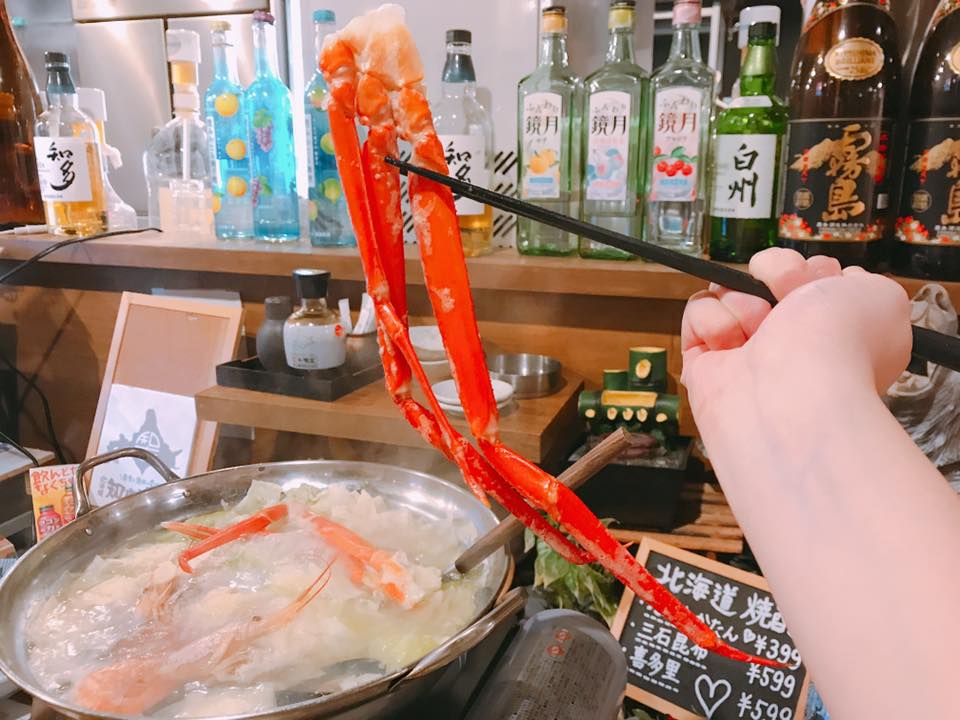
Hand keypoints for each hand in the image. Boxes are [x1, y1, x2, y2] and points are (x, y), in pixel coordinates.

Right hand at [681, 248, 911, 413]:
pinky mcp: (704, 362)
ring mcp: (744, 352)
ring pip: (730, 289)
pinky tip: (731, 344)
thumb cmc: (840, 345)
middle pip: (768, 276)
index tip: (825, 283)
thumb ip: (859, 282)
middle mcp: (789, 342)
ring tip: (760, 330)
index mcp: (834, 332)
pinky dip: (713, 320)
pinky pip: (698, 311)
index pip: (814, 278)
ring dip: (745, 300)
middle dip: (780, 275)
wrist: (794, 391)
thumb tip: (830, 284)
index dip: (818, 271)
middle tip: (791, 301)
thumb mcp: (881, 297)